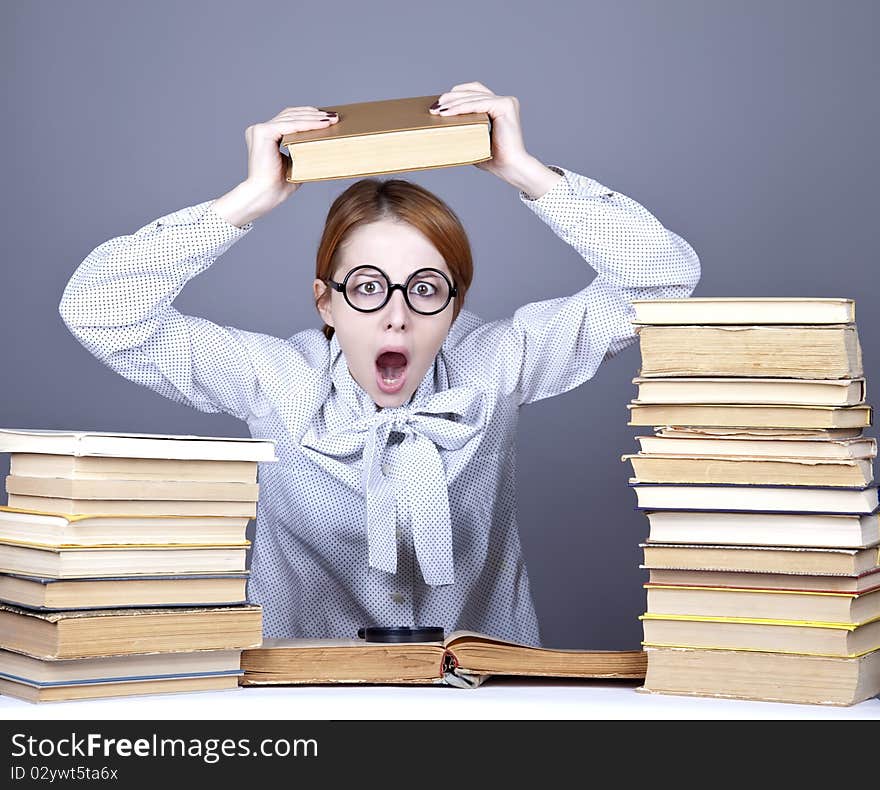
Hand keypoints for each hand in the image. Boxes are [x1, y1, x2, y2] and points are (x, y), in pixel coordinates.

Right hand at [214, 106, 338, 226]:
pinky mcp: (263, 132)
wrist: (265, 196)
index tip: (327, 117)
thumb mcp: (295, 165)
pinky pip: (291, 125)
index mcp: (266, 136)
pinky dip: (308, 124)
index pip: (289, 119)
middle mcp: (260, 130)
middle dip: (314, 114)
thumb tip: (323, 146)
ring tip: (332, 119)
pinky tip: (323, 124)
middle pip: (291, 115)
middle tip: (334, 116)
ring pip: (292, 118)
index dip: (309, 116)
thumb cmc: (278, 186)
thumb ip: (303, 153)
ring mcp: (260, 129)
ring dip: (314, 118)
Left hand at [429, 81, 530, 180]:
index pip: (474, 92)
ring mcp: (506, 102)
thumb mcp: (474, 140)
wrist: (510, 168)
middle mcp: (504, 101)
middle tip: (433, 106)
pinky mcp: (506, 106)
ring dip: (453, 103)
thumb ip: (465, 130)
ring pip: (473, 98)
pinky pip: (479, 104)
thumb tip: (441, 127)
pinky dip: (462, 108)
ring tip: (437, 110)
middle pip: (472, 92)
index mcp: (498, 107)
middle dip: (450, 98)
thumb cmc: (494, 159)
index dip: (455, 95)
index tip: (438, 103)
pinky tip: (448, 113)